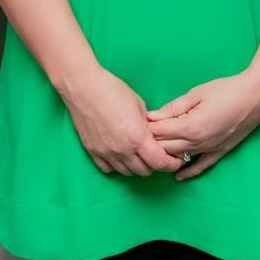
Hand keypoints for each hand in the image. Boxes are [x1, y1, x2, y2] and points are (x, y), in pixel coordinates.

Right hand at [59, 66, 179, 176]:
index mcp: (137, 138)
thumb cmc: (112, 90)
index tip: (176, 160)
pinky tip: (122, 155)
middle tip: (159, 155)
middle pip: (145, 171)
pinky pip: (109, 169)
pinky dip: (119, 166)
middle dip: (156, 165)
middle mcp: (123, 150)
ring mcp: (106, 153)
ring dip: (137, 166)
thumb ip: (148, 125)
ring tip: (140, 155)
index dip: (171, 164)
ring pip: (128, 172)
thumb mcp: (140, 105)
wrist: (83, 87)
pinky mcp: (93, 152)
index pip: (160, 162)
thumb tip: (153, 135)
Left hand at [147, 72, 259, 180]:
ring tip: (151, 151)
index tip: (136, 123)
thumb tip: (152, 116)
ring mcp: (209, 149)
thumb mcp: (196, 94)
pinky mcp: (219, 151)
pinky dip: (188, 172)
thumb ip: (173, 108)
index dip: (146, 128)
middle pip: (165, 147)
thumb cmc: (227, 90)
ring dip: (165, 154)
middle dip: (151, 142)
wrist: (255, 96)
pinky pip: (201, 166)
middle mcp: (197, 142)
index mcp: (189, 126)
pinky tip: (177, 176)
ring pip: (179, 157)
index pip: (159, 132)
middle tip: (140, 136)